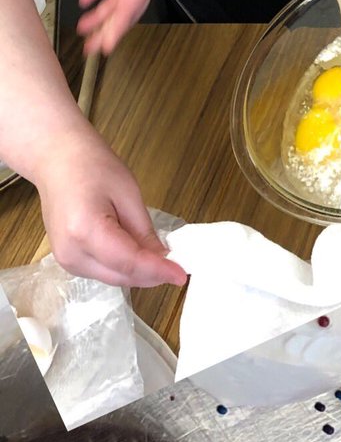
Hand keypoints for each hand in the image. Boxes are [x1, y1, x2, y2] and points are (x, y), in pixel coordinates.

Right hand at [35, 128, 186, 287]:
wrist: (58, 162)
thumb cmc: (93, 169)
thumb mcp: (129, 195)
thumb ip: (144, 232)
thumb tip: (162, 259)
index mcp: (85, 230)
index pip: (128, 262)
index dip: (158, 270)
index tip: (182, 275)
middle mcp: (71, 252)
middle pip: (122, 276)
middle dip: (153, 274)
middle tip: (178, 266)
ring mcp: (66, 260)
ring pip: (115, 279)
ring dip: (140, 273)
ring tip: (160, 257)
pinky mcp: (69, 261)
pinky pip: (105, 273)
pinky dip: (126, 268)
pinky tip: (139, 254)